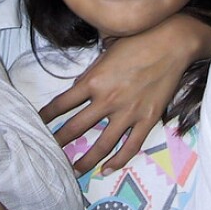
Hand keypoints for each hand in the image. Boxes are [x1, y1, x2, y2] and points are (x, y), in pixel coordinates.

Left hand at [40, 14, 210, 174]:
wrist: (173, 42)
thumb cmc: (138, 39)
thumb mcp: (106, 50)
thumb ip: (91, 71)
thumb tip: (78, 87)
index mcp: (94, 81)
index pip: (61, 103)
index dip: (46, 116)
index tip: (37, 124)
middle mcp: (108, 100)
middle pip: (75, 128)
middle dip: (58, 142)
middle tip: (48, 153)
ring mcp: (128, 112)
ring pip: (101, 145)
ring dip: (85, 160)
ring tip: (74, 170)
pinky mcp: (148, 119)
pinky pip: (131, 146)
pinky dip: (118, 160)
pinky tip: (107, 168)